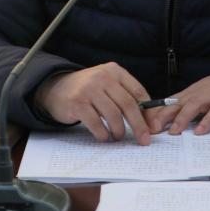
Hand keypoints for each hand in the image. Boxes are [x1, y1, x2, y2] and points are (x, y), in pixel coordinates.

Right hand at [34, 63, 151, 144]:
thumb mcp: (107, 85)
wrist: (56, 88)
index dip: (148, 111)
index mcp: (115, 71)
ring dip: (119, 131)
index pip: (138, 91)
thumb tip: (148, 120)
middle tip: (144, 140)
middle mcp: (103, 77)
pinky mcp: (77, 103)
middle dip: (139, 125)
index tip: (153, 127)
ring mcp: (89, 89)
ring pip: (113, 115)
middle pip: (128, 104)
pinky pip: (96, 123)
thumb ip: (125, 96)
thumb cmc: (89, 90)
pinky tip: (104, 137)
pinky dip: (103, 134)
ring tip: (118, 136)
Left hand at [147, 67, 209, 136]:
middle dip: (164, 116)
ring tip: (174, 132)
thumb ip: (186, 104)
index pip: (171, 102)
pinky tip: (200, 131)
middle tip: (153, 129)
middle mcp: (199, 93)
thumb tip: (166, 118)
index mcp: (191, 92)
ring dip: (183, 118)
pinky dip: (207, 122)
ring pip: (194, 106)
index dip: (158, 112)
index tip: (146, 124)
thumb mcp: (201, 94)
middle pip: (178, 103)